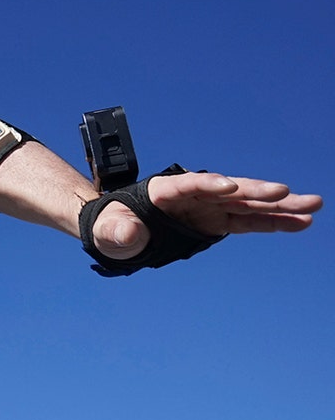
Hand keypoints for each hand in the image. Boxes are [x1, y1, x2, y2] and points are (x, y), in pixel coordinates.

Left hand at [91, 172, 322, 259]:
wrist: (117, 230)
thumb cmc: (110, 226)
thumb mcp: (107, 231)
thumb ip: (117, 232)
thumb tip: (129, 235)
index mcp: (163, 191)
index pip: (189, 184)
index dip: (209, 184)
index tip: (230, 187)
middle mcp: (192, 194)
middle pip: (228, 190)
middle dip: (256, 190)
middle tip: (287, 191)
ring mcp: (208, 207)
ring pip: (247, 203)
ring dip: (279, 205)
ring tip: (313, 205)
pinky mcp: (217, 222)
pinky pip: (249, 220)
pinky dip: (274, 222)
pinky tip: (301, 222)